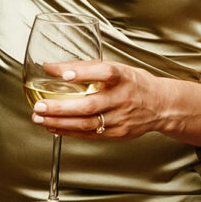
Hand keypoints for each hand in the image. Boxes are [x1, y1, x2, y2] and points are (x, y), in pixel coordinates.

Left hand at [30, 59, 170, 141]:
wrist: (161, 106)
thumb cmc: (134, 83)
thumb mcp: (116, 68)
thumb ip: (85, 67)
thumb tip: (51, 68)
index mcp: (123, 77)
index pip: (104, 73)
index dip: (83, 73)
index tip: (64, 73)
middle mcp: (122, 98)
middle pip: (89, 105)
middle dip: (60, 107)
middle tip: (39, 105)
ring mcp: (120, 118)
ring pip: (86, 123)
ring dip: (60, 122)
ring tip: (40, 117)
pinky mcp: (117, 133)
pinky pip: (89, 134)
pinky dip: (69, 131)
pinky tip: (54, 127)